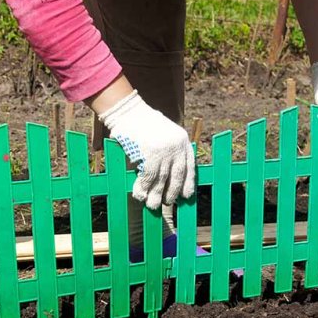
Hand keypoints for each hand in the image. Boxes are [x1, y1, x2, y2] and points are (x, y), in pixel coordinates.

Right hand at [98, 90, 195, 209]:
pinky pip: (147, 177)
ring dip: (156, 195)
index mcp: (182, 140)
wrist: (128, 111)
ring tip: (152, 205)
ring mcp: (163, 151)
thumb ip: (168, 151)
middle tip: (167, 203)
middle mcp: (176, 146)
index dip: (188, 183)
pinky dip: (143, 188)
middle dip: (172, 192)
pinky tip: (139, 195)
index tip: (186, 196)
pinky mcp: (150, 155)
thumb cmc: (142, 123)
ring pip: (161, 179)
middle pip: (177, 175)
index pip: (189, 166)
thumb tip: (166, 178)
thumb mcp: (162, 134)